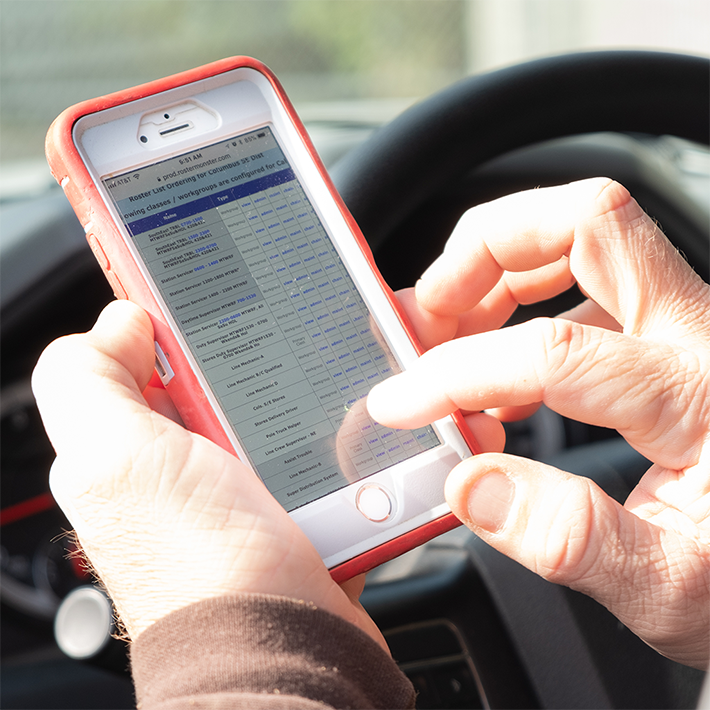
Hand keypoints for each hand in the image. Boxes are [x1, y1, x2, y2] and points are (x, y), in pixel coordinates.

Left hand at [33, 300, 382, 647]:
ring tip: (331, 351)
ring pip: (270, 407)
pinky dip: (328, 425)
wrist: (284, 648)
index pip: (141, 357)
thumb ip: (87, 381)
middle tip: (289, 312)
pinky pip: (311, 444)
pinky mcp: (293, 502)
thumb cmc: (200, 562)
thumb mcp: (115, 457)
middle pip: (214, 377)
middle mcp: (181, 465)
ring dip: (298, 384)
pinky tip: (350, 404)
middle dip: (247, 345)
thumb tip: (119, 320)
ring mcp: (242, 485)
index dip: (169, 314)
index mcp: (131, 444)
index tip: (214, 280)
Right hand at [368, 178, 709, 667]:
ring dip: (498, 268)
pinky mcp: (669, 335)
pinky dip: (522, 308)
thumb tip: (473, 485)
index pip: (552, 353)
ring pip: (585, 236)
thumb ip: (571, 539)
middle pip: (587, 224)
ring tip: (450, 330)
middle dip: (483, 253)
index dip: (455, 373)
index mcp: (699, 396)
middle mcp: (699, 335)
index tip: (401, 402)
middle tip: (429, 311)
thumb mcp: (670, 591)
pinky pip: (586, 286)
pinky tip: (499, 374)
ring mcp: (687, 325)